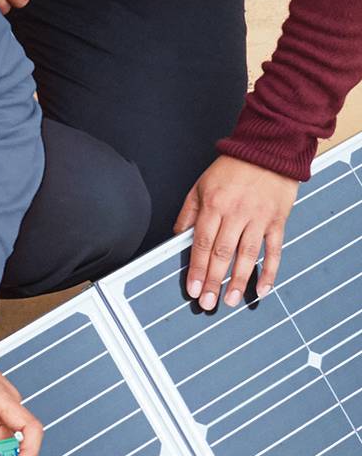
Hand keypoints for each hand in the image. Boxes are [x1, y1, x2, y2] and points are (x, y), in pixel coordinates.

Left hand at [175, 154, 299, 310]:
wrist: (267, 152)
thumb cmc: (231, 169)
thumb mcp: (200, 186)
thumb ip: (188, 213)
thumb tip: (177, 238)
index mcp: (213, 205)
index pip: (201, 243)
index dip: (196, 269)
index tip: (192, 289)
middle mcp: (235, 214)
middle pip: (221, 253)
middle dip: (213, 280)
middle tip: (208, 303)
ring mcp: (258, 219)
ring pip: (246, 255)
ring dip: (238, 281)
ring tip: (229, 301)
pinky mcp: (277, 222)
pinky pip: (274, 251)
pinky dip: (269, 271)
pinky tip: (261, 289)